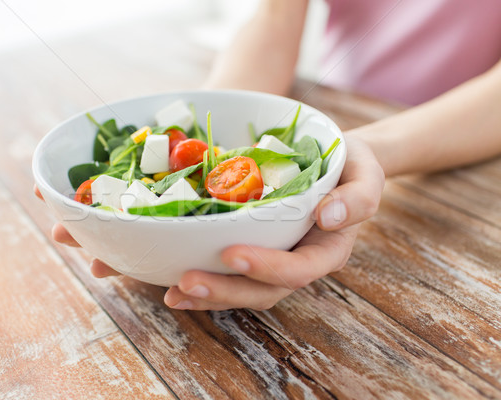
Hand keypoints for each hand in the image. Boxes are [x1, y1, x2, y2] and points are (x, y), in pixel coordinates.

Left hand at [162, 134, 384, 309]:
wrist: (333, 162)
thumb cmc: (350, 166)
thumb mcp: (367, 172)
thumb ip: (359, 196)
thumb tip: (329, 217)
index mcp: (326, 250)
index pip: (298, 269)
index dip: (265, 267)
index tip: (231, 254)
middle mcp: (297, 262)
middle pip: (263, 291)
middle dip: (224, 291)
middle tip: (186, 283)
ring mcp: (272, 260)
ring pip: (241, 290)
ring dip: (206, 295)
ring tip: (173, 292)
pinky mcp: (252, 250)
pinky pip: (228, 273)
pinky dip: (201, 279)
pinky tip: (169, 281)